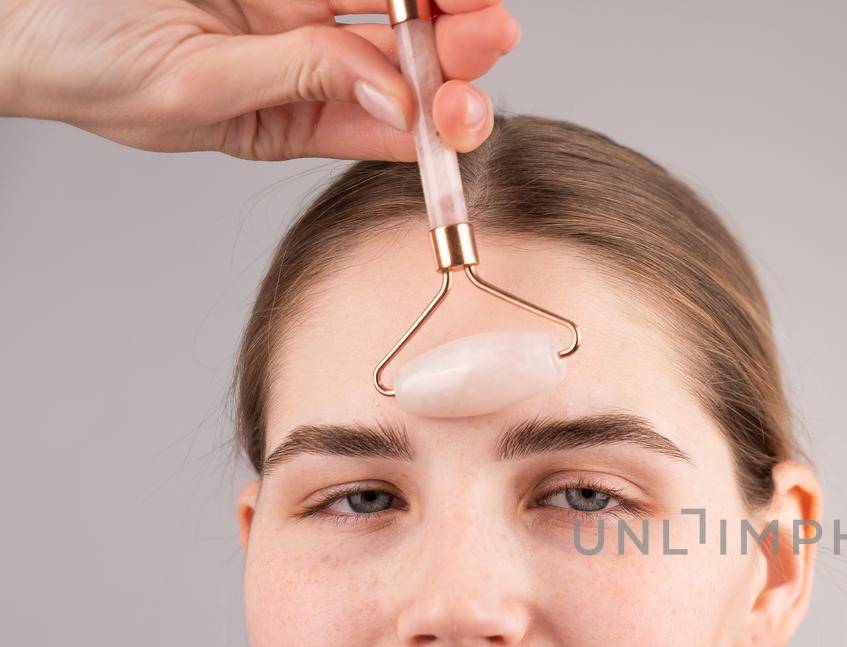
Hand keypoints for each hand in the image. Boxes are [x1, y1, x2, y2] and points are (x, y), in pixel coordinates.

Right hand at [0, 0, 519, 160]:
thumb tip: (394, 94)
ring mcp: (295, 3)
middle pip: (409, 56)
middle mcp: (308, 60)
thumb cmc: (83, 66)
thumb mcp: (194, 89)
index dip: (442, 116)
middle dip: (459, 46)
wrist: (14, 13)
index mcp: (298, 119)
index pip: (394, 127)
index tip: (465, 101)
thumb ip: (294, 83)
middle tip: (491, 28)